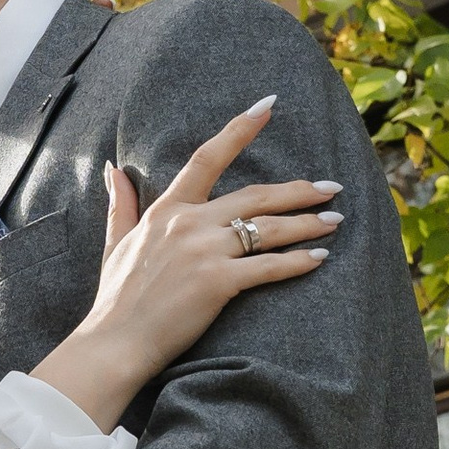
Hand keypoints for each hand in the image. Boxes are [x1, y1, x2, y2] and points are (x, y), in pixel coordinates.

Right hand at [34, 98, 340, 430]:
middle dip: (299, 190)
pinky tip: (320, 258)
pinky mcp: (218, 282)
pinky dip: (299, 261)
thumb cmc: (117, 300)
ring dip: (308, 224)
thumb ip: (121, 204)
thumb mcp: (115, 243)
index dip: (240, 129)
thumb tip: (113, 169)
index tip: (269, 105)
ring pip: (269, 228)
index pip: (208, 158)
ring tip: (335, 221)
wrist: (115, 343)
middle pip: (256, 196)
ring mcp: (204, 251)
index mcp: (166, 210)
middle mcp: (189, 223)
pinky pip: (269, 266)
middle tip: (332, 188)